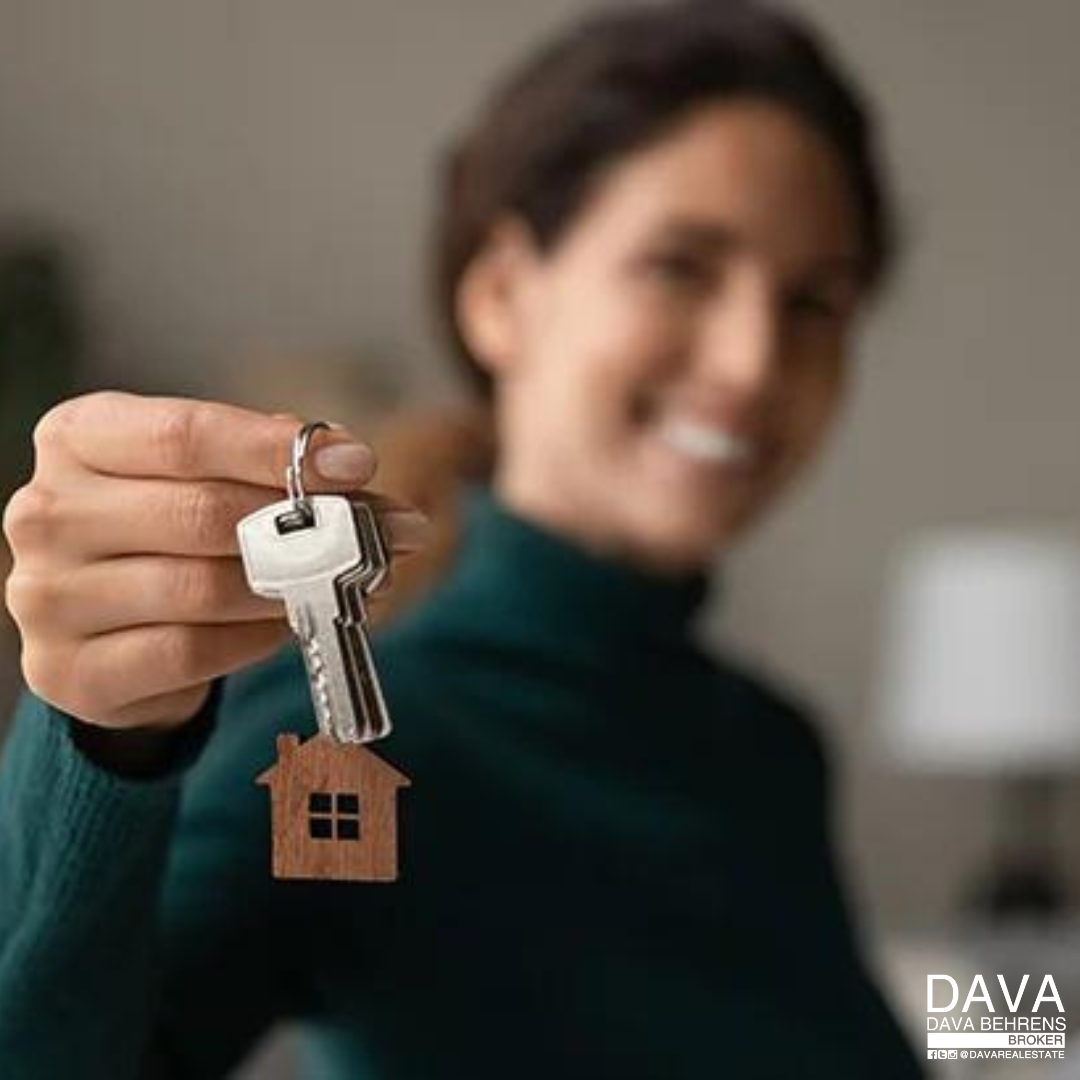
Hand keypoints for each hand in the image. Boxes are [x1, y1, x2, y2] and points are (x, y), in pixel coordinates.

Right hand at [2, 391, 429, 732]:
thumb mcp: (206, 478)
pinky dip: (257, 638)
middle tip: (381, 534)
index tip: (358, 464)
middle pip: (201, 513)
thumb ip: (270, 466)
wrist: (107, 632)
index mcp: (77, 437)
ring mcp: (47, 596)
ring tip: (348, 581)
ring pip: (202, 588)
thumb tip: (352, 463)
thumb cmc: (167, 534)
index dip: (276, 450)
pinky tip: (290, 623)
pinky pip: (191, 652)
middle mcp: (46, 511)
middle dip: (307, 525)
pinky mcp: (70, 671)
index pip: (185, 434)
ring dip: (294, 587)